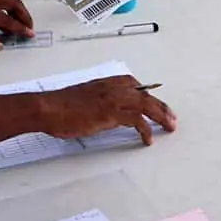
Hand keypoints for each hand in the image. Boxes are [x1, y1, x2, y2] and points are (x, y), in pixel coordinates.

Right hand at [43, 75, 176, 144]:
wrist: (49, 107)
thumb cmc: (62, 104)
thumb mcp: (87, 96)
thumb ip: (102, 99)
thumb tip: (110, 110)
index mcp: (110, 81)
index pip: (138, 87)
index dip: (151, 98)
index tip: (158, 106)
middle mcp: (115, 87)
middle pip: (147, 95)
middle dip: (162, 107)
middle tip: (172, 118)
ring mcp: (114, 99)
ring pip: (146, 105)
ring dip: (161, 116)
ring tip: (169, 126)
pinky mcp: (111, 113)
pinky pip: (137, 120)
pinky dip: (145, 129)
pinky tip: (148, 138)